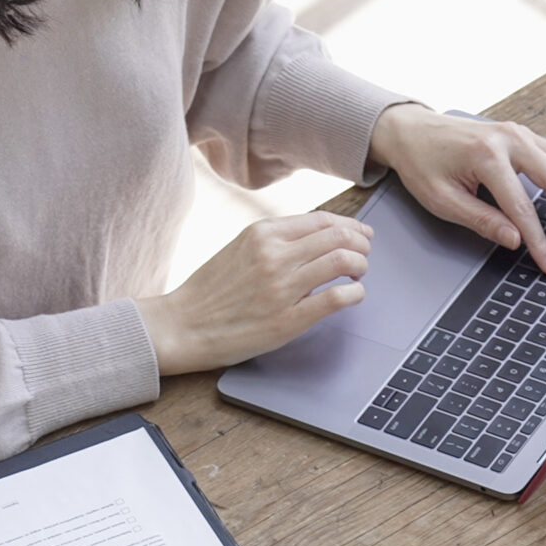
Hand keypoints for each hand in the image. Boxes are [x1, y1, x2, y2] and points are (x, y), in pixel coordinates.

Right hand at [135, 213, 370, 374]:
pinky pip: (336, 298)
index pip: (322, 220)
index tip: (361, 235)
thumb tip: (316, 239)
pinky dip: (355, 293)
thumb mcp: (240, 248)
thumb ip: (275, 241)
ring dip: (361, 266)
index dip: (350, 227)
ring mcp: (282, 286)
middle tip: (364, 256)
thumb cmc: (210, 291)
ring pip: (343, 260)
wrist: (181, 326)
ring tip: (358, 275)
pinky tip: (353, 296)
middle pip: (339, 236)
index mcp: (262, 233)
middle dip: (361, 245)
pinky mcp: (288, 319)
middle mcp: (274, 254)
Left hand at [367, 104, 545, 274]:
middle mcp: (511, 139)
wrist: (412, 130)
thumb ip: (482, 221)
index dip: (540, 241)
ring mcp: (523, 134)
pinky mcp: (527, 136)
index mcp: (487, 156)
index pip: (523, 208)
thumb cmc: (422, 163)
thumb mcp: (442, 200)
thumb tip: (516, 241)